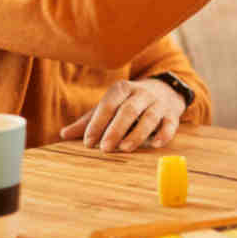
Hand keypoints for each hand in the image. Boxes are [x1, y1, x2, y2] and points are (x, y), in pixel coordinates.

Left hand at [59, 78, 185, 151]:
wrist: (165, 90)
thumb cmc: (130, 103)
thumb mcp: (110, 106)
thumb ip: (89, 120)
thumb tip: (64, 135)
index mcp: (123, 89)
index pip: (108, 104)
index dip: (97, 123)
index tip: (88, 142)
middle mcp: (142, 94)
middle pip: (129, 110)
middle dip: (116, 129)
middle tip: (104, 148)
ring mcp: (159, 104)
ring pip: (149, 117)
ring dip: (137, 134)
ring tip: (125, 148)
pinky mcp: (173, 115)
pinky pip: (170, 124)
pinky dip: (164, 134)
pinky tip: (156, 144)